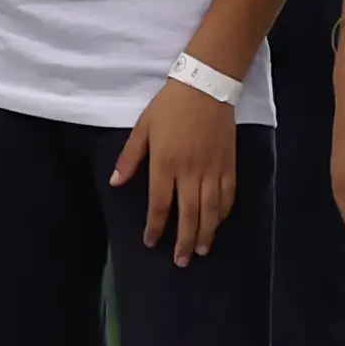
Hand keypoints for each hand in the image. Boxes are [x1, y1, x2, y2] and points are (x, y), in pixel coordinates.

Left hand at [111, 78, 237, 265]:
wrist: (207, 84)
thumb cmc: (170, 105)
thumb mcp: (143, 127)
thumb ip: (130, 157)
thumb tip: (115, 183)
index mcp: (165, 164)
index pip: (160, 205)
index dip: (155, 227)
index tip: (151, 242)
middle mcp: (190, 171)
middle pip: (188, 214)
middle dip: (182, 241)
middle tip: (180, 261)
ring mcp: (212, 168)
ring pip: (210, 209)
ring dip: (205, 233)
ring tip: (200, 251)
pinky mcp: (229, 162)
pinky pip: (228, 193)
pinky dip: (223, 211)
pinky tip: (218, 222)